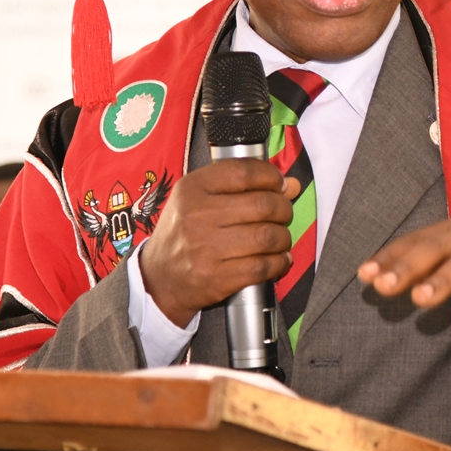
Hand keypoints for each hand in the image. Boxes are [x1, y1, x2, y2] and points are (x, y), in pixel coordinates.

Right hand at [138, 160, 299, 326]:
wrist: (159, 278)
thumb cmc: (184, 233)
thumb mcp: (201, 199)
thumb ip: (244, 187)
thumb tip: (291, 185)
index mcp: (193, 189)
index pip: (243, 172)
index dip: (270, 176)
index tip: (279, 185)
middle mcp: (198, 216)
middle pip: (263, 205)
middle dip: (283, 209)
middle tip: (282, 214)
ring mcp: (206, 249)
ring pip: (268, 236)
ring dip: (284, 238)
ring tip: (280, 239)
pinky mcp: (217, 278)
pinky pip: (264, 267)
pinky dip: (279, 262)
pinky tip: (278, 259)